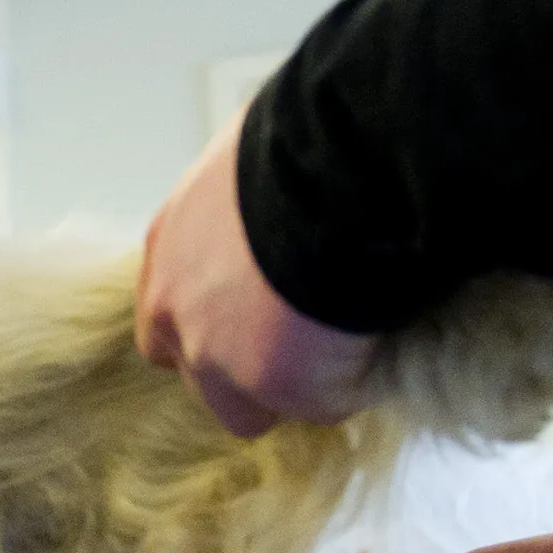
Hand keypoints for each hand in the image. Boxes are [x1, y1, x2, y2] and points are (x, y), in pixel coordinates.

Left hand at [134, 107, 374, 435]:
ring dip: (294, 389)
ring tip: (350, 346)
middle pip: (196, 374)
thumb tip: (283, 183)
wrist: (344, 176)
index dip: (218, 318)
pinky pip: (324, 406)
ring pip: (250, 410)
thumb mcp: (256, 153)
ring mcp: (219, 358)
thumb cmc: (311, 142)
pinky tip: (383, 336)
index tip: (261, 310)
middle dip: (244, 369)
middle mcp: (175, 309)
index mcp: (171, 245)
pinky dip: (355, 383)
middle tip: (307, 339)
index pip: (169, 311)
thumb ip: (251, 196)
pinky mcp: (279, 390)